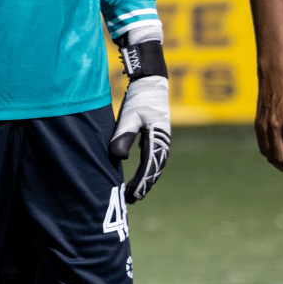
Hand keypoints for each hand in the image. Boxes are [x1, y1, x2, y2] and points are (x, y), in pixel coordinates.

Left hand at [109, 75, 170, 202]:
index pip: (149, 167)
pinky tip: (139, 178)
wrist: (151, 83)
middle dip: (143, 186)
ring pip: (155, 166)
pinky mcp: (156, 137)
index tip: (132, 196)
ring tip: (134, 193)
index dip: (141, 184)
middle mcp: (163, 143)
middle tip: (130, 200)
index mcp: (158, 139)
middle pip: (154, 170)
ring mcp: (161, 141)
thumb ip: (124, 135)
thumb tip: (119, 157)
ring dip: (145, 180)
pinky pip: (152, 159)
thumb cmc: (140, 98)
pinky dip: (146, 171)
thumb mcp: (129, 116)